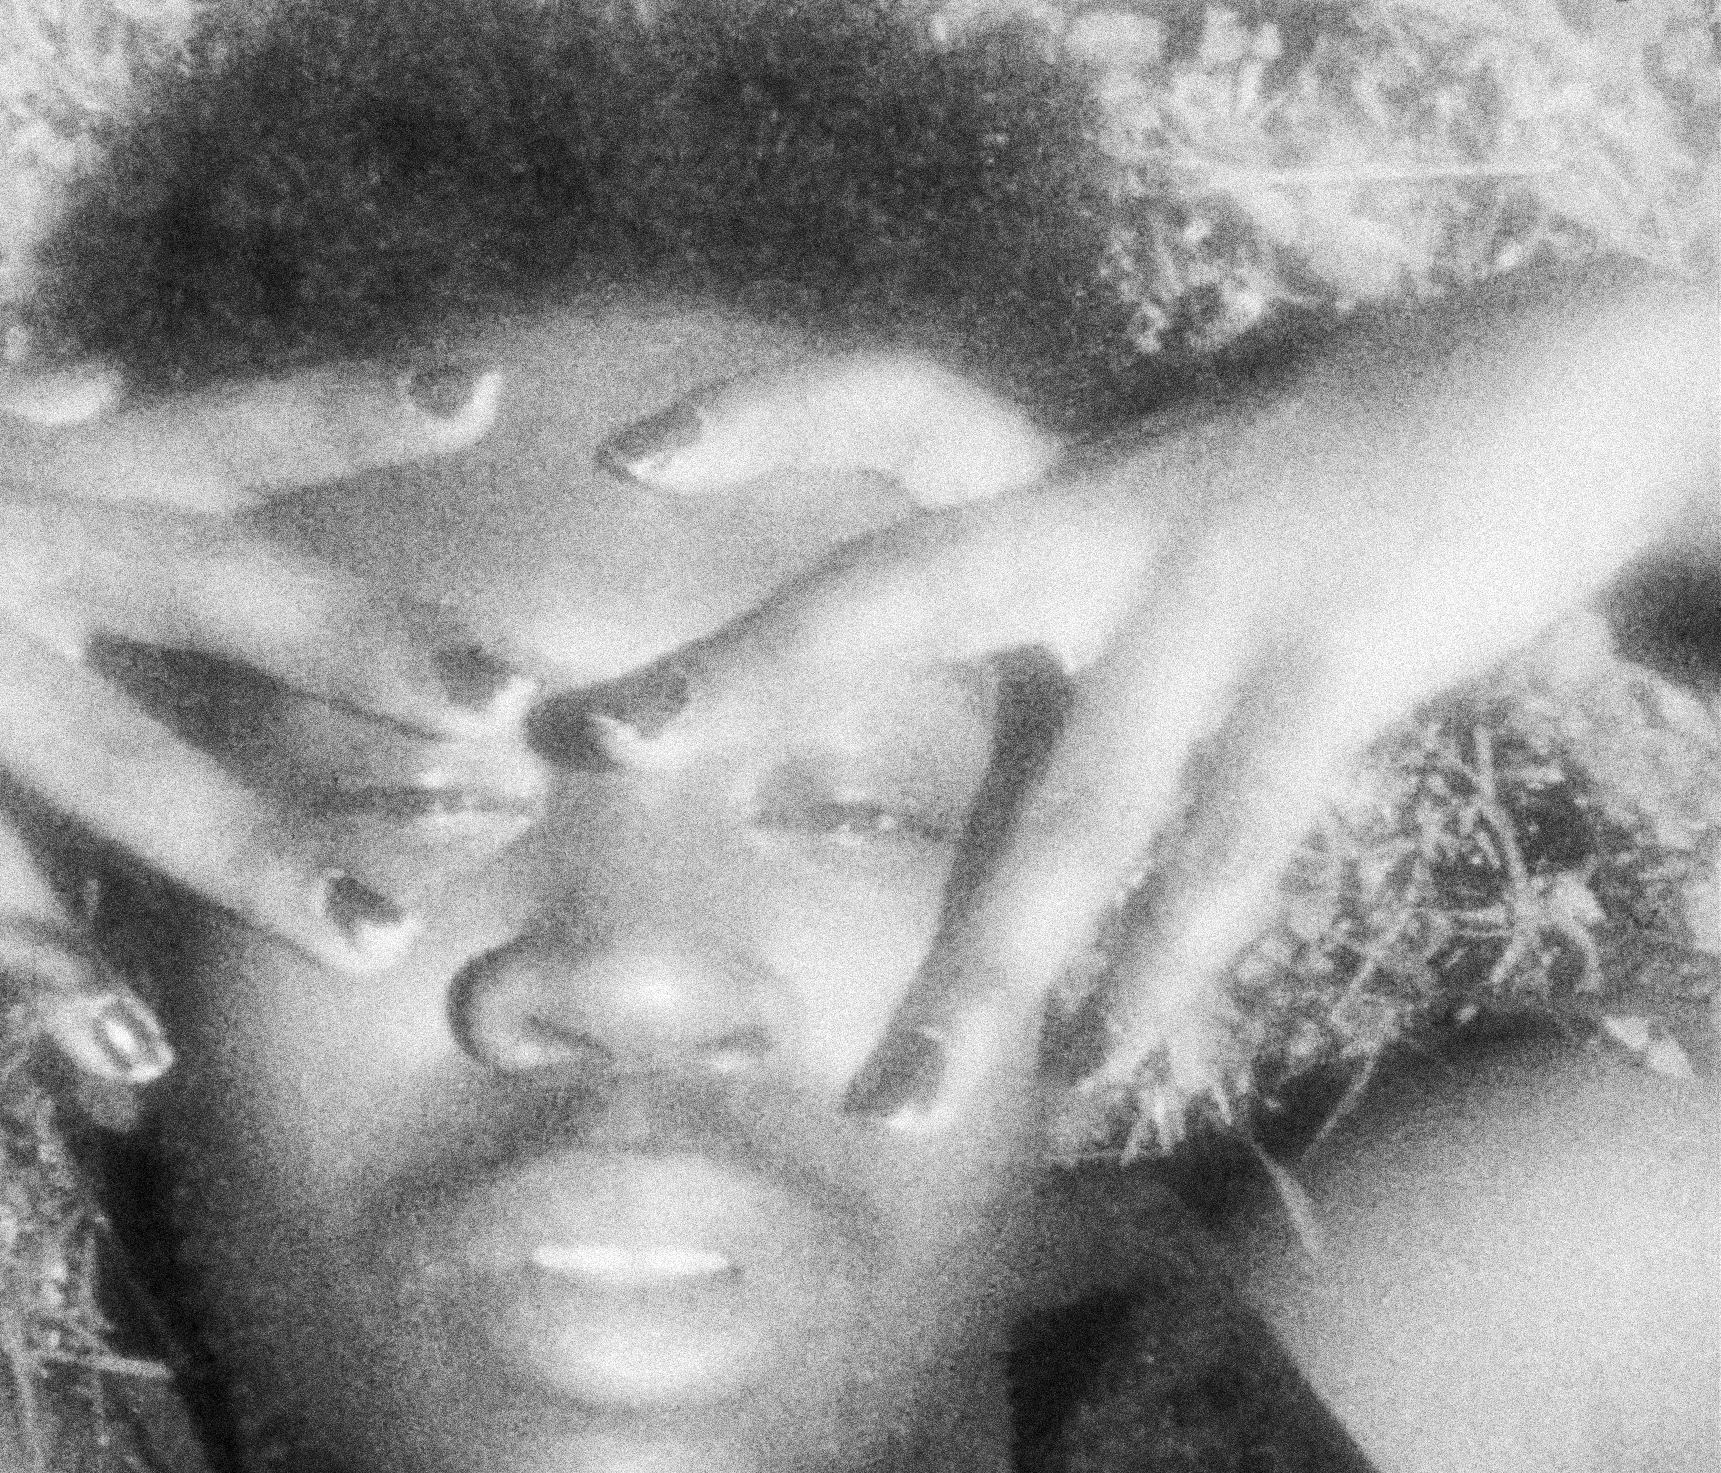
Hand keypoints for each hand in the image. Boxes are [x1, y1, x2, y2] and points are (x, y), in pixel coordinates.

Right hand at [0, 360, 519, 1088]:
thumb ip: (14, 406)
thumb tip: (110, 374)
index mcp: (41, 473)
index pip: (224, 432)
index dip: (351, 415)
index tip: (485, 401)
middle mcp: (13, 545)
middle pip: (217, 588)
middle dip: (360, 647)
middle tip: (503, 704)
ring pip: (115, 756)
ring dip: (246, 849)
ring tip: (369, 931)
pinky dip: (39, 956)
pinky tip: (119, 1039)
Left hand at [565, 263, 1716, 1128]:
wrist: (1559, 391)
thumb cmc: (1324, 469)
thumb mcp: (1167, 493)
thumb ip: (1060, 562)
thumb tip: (950, 685)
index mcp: (1065, 463)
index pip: (886, 404)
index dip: (760, 417)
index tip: (623, 458)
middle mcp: (1112, 517)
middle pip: (903, 589)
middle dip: (754, 670)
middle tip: (607, 743)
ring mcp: (1217, 599)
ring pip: (1072, 806)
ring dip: (982, 968)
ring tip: (890, 1104)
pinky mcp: (1331, 671)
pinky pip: (1230, 845)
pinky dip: (1165, 961)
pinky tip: (1098, 1059)